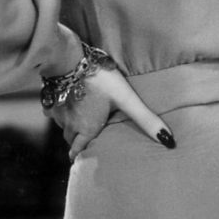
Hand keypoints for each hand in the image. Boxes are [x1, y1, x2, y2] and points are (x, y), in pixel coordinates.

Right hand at [51, 62, 173, 155]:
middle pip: (70, 139)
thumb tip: (169, 141)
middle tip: (83, 143)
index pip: (78, 150)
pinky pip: (52, 110)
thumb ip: (146, 119)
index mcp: (87, 128)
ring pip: (62, 125)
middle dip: (76, 142)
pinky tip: (64, 105)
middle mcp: (70, 124)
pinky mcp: (49, 96)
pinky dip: (58, 111)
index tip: (80, 160)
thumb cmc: (100, 79)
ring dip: (69, 126)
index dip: (80, 156)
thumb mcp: (127, 99)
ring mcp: (57, 111)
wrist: (68, 58)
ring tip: (77, 124)